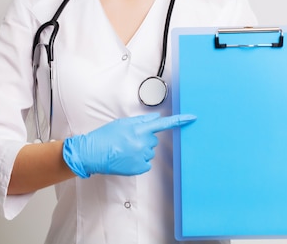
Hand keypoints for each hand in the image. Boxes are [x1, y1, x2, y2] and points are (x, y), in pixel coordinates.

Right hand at [62, 113, 195, 177]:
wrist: (94, 153)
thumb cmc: (106, 137)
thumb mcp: (122, 123)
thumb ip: (141, 120)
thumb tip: (157, 117)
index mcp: (139, 129)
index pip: (163, 123)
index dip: (179, 121)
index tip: (192, 118)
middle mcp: (143, 143)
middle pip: (153, 139)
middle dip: (144, 139)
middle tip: (128, 140)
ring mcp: (142, 156)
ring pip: (149, 152)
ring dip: (140, 150)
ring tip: (124, 150)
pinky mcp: (140, 168)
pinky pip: (146, 163)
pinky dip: (139, 161)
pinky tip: (126, 158)